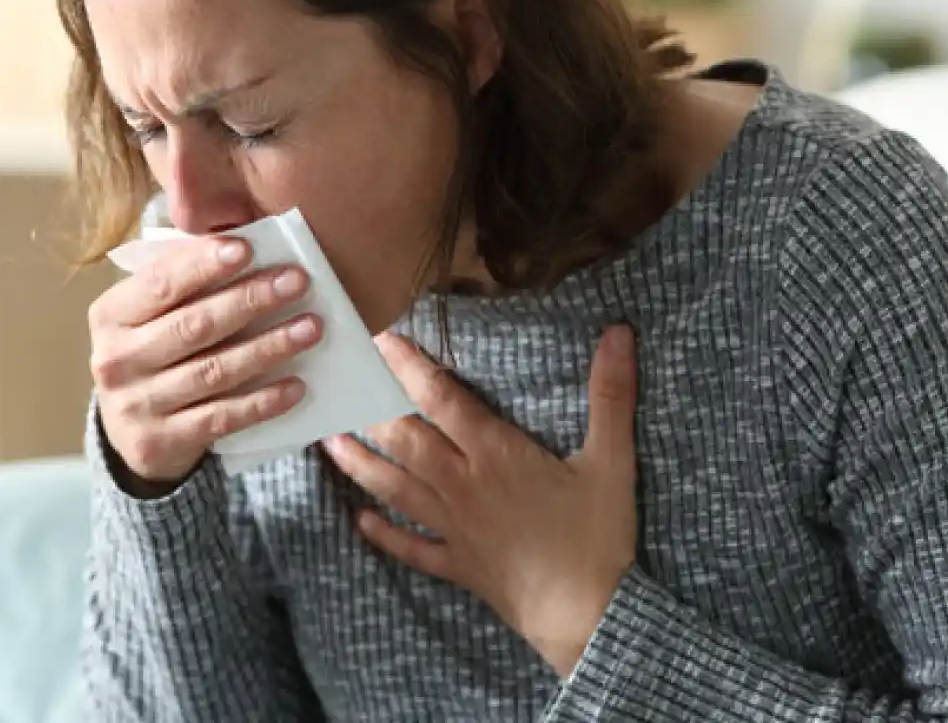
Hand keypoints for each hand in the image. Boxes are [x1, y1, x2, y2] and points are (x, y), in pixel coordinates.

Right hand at [90, 237, 322, 490]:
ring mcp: (136, 405)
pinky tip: (295, 385)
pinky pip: (221, 417)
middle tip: (296, 282)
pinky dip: (262, 401)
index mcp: (110, 316)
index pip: (160, 284)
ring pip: (214, 371)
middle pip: (194, 325)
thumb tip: (240, 245)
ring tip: (310, 328)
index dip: (203, 265)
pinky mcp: (160, 442)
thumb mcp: (147, 314)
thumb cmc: (149, 352)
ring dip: (268, 347)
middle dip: (250, 300)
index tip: (248, 249)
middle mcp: (115, 360)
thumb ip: (180, 282)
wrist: (125, 430)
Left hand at [324, 326, 638, 677]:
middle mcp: (462, 485)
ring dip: (359, 464)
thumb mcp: (612, 461)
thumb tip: (619, 332)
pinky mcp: (456, 564)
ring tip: (329, 442)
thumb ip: (611, 394)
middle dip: (371, 410)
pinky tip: (360, 521)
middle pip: (405, 441)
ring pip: (394, 488)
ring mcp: (453, 527)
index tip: (382, 341)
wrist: (587, 616)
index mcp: (495, 455)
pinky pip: (411, 547)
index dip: (410, 367)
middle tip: (341, 386)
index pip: (443, 400)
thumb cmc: (598, 537)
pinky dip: (384, 533)